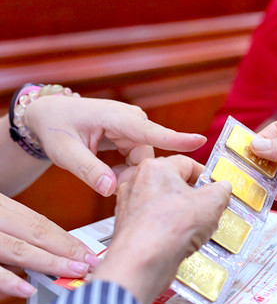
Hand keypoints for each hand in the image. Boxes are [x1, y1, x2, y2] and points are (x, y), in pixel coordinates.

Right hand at [0, 194, 96, 297]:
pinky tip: (26, 290)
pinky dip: (7, 280)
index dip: (67, 240)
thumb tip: (51, 253)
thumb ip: (19, 234)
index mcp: (0, 206)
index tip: (90, 253)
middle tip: (91, 265)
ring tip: (74, 272)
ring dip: (47, 263)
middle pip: (34, 233)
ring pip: (16, 248)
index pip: (39, 224)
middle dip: (67, 250)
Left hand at [25, 95, 206, 196]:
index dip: (177, 138)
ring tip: (105, 176)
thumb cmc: (55, 127)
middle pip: (148, 155)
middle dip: (134, 173)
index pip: (151, 132)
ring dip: (129, 171)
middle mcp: (130, 119)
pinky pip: (140, 157)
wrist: (48, 115)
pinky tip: (110, 171)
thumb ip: (89, 171)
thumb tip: (112, 189)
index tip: (200, 141)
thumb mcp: (65, 153)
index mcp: (116, 118)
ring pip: (144, 158)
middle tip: (109, 183)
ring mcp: (133, 125)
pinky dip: (128, 168)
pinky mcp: (133, 133)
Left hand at [92, 155, 230, 303]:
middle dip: (194, 197)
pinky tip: (178, 241)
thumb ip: (220, 190)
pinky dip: (167, 229)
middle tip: (209, 210)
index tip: (217, 188)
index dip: (207, 176)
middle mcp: (138, 181)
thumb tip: (222, 188)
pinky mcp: (128, 227)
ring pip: (163, 204)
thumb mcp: (211, 203)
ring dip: (181, 214)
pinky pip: (154, 222)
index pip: (188, 163)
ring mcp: (129, 204)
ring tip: (194, 229)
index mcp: (156, 167)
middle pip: (174, 184)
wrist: (142, 262)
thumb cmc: (169, 228)